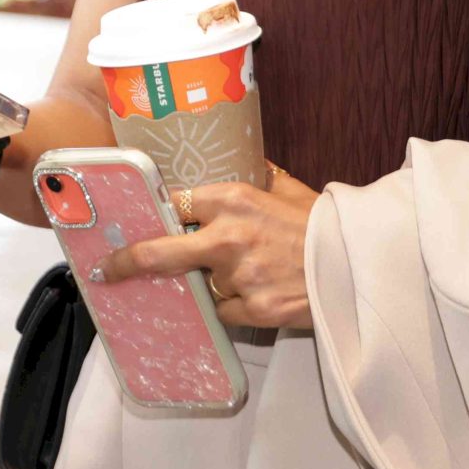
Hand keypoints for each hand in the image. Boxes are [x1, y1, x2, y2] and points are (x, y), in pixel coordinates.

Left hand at [92, 167, 319, 330]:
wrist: (362, 265)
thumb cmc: (324, 224)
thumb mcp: (287, 189)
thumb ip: (256, 177)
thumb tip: (239, 157)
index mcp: (234, 199)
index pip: (175, 202)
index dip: (156, 213)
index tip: (136, 220)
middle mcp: (229, 237)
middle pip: (160, 251)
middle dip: (127, 262)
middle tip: (105, 270)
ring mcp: (239, 277)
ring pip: (201, 286)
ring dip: (211, 283)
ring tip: (246, 274)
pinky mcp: (255, 310)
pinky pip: (227, 311)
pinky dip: (235, 307)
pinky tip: (259, 295)